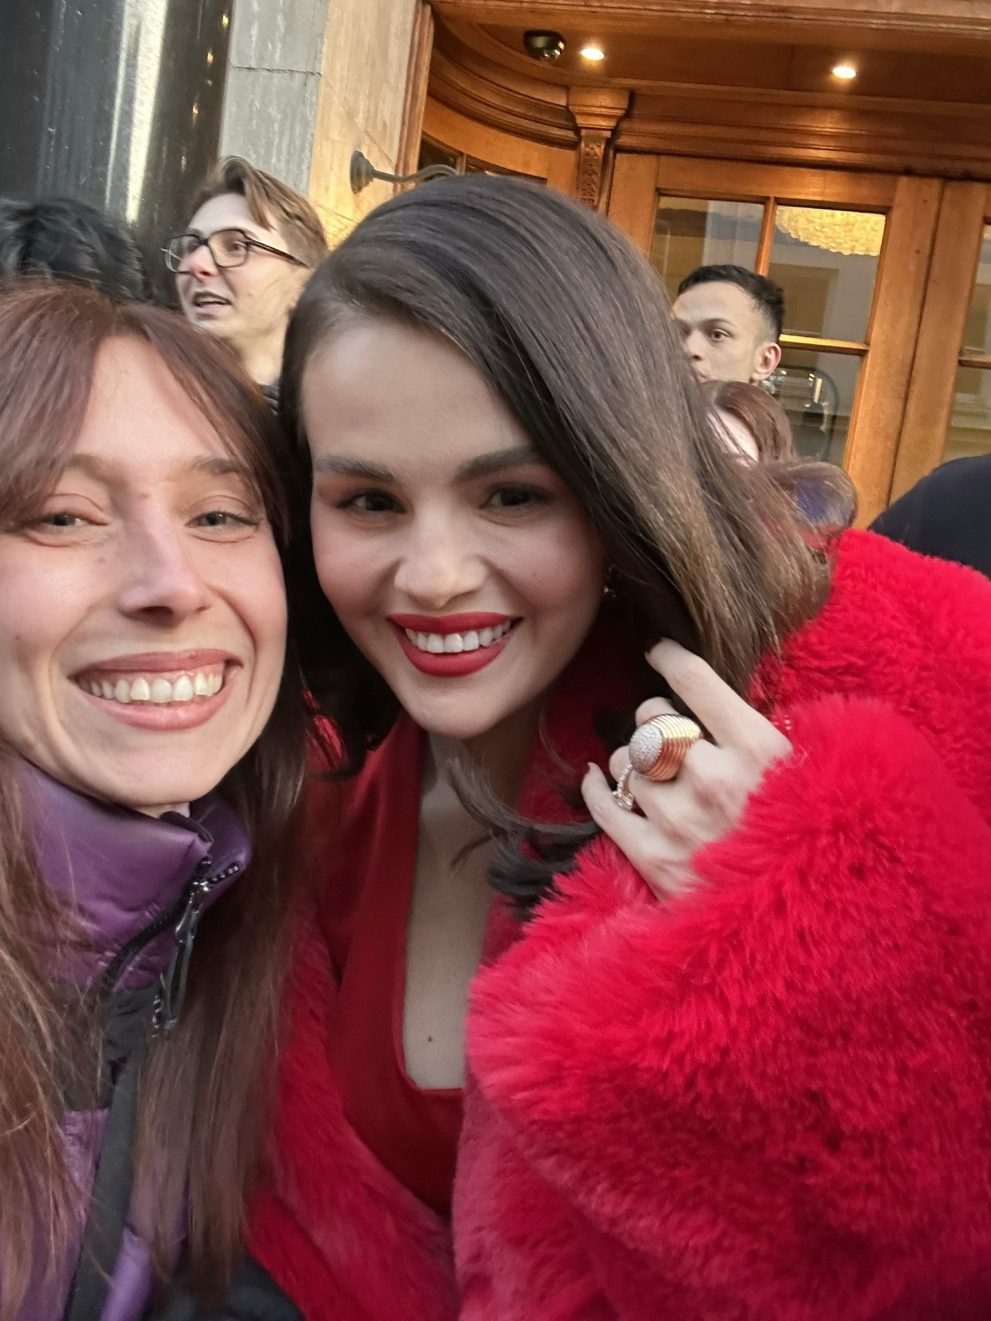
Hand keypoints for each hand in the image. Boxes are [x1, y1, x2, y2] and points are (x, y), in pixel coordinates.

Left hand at [582, 639, 791, 899]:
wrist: (809, 925)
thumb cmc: (815, 842)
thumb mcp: (809, 776)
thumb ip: (766, 735)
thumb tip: (720, 700)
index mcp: (760, 750)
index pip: (694, 679)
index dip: (669, 655)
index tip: (658, 650)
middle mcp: (713, 778)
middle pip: (652, 719)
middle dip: (654, 720)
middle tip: (667, 733)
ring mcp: (679, 820)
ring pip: (625, 760)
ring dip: (632, 760)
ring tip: (650, 770)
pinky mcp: (653, 859)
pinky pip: (603, 805)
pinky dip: (596, 787)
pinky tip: (598, 779)